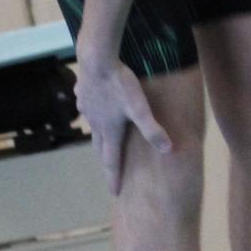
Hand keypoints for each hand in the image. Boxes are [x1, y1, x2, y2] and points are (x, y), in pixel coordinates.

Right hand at [75, 49, 172, 193]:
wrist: (96, 58)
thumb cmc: (120, 84)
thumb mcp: (140, 108)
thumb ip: (153, 129)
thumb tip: (168, 150)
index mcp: (109, 130)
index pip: (111, 160)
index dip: (113, 177)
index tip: (114, 192)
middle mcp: (95, 123)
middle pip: (100, 147)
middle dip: (106, 159)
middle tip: (110, 169)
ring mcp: (86, 108)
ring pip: (92, 127)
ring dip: (98, 136)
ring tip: (103, 140)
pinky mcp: (82, 93)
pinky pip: (87, 107)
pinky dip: (92, 113)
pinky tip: (94, 106)